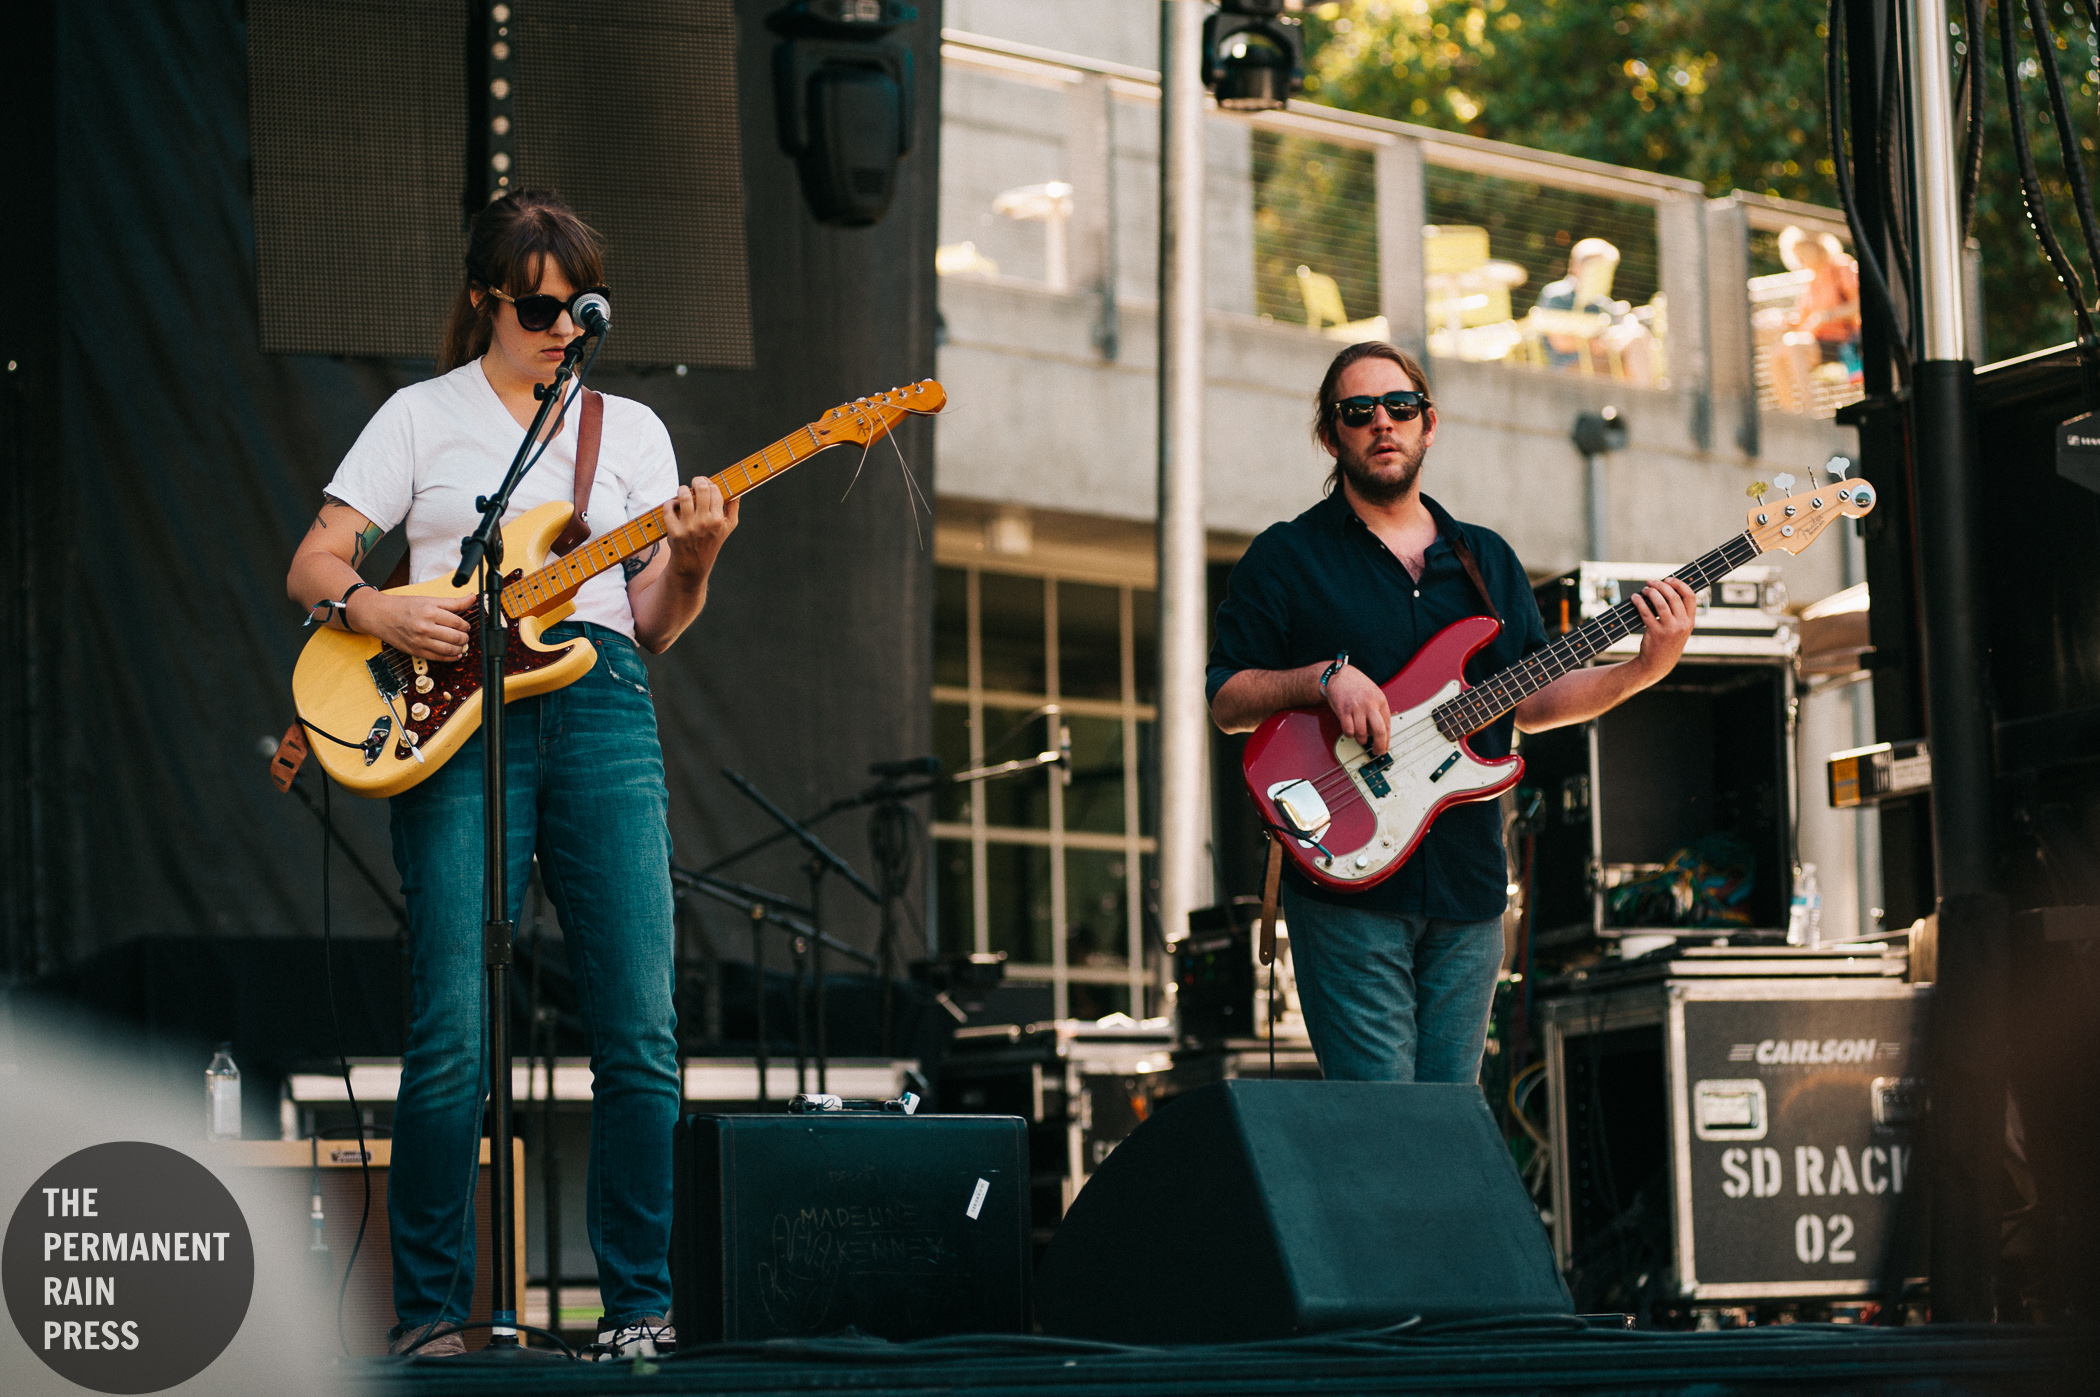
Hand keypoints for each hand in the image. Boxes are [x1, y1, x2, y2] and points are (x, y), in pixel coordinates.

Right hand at [347, 589, 474, 662]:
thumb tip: (473, 597)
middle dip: (464, 638)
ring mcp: (420, 641)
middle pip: (456, 637)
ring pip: (449, 649)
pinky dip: (450, 657)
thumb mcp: (429, 600)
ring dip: (460, 648)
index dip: (466, 626)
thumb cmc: (403, 606)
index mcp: (430, 612)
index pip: (458, 622)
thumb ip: (453, 602)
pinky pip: (438, 658)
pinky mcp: (416, 651)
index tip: (466, 626)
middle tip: (465, 636)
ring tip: (461, 644)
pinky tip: (455, 654)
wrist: (379, 615)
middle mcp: (425, 627)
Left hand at [662, 475, 738, 575]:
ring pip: (683, 496)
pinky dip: (670, 503)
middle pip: (701, 489)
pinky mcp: (674, 532)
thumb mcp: (728, 526)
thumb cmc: (712, 540)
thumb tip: (737, 489)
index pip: (714, 490)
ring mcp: (688, 527)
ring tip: (683, 491)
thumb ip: (733, 507)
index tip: (705, 482)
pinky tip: (674, 505)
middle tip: (694, 483)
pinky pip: (669, 508)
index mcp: (718, 520)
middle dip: (697, 481)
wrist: (694, 563)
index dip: (709, 482)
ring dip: (682, 489)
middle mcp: (704, 523)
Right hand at [1324, 665, 1391, 756]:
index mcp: (1380, 700)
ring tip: (1360, 738)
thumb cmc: (1357, 686)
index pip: (1387, 725)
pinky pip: (1348, 731)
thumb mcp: (1373, 694)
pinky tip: (1350, 730)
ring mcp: (1356, 707)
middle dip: (1379, 746)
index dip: (1387, 740)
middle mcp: (1370, 704)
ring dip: (1361, 740)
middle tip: (1376, 751)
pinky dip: (1350, 735)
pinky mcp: (1343, 710)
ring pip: (1362, 734)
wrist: (1339, 675)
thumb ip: (1379, 711)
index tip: (1384, 748)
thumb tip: (1384, 731)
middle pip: (1379, 731)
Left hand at [1631, 576, 1697, 678]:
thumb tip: (1666, 589)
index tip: (1668, 579)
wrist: (1657, 664)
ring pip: (1661, 603)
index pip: (1690, 596)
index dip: (1679, 584)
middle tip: (1650, 582)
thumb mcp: (1679, 629)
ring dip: (1650, 592)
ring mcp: (1670, 629)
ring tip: (1644, 589)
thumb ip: (1678, 613)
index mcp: (1690, 621)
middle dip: (1661, 585)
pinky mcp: (1656, 633)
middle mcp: (1682, 624)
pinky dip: (1639, 602)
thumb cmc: (1666, 643)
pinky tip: (1635, 598)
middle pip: (1673, 596)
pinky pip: (1646, 612)